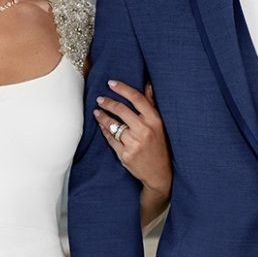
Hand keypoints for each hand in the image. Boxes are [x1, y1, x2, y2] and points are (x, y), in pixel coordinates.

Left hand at [94, 80, 171, 199]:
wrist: (159, 173)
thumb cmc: (160, 145)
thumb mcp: (160, 125)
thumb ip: (152, 104)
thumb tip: (148, 84)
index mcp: (154, 120)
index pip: (137, 98)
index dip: (122, 88)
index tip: (111, 83)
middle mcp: (144, 130)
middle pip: (121, 110)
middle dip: (107, 102)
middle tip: (100, 99)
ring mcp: (134, 143)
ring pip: (113, 125)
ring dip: (102, 116)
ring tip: (97, 111)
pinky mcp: (125, 155)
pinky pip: (111, 139)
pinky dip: (104, 131)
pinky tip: (102, 126)